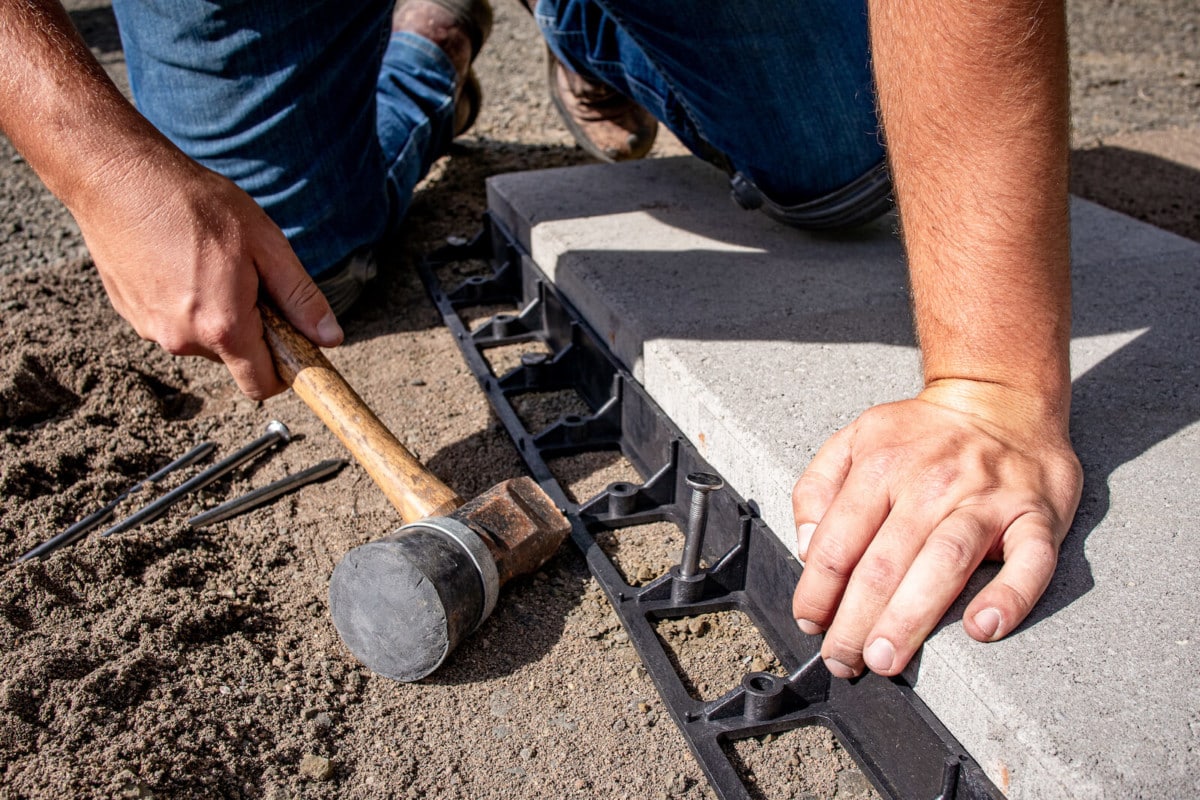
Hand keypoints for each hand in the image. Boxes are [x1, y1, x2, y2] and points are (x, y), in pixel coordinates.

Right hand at [77, 154, 342, 399]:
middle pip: (233, 358)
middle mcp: (184, 339)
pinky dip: (183, 301)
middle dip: (249, 328)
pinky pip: (172, 321)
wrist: (118, 177)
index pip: (262, 386)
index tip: (291, 343)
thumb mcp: (267, 246)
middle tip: (246, 276)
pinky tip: (178, 260)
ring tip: (207, 261)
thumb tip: (330, 338)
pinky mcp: (130, 314)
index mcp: (224, 328)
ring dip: (215, 313)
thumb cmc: (196, 205)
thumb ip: (300, 298)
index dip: (283, 371)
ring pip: (202, 338)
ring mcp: (151, 329)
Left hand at [790, 380, 1081, 677]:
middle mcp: (930, 482)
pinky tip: (985, 628)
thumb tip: (807, 549)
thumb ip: (818, 489)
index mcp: (879, 467)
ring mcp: (985, 498)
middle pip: (884, 562)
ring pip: (944, 563)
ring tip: (886, 658)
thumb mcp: (853, 440)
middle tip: (844, 659)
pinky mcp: (1035, 514)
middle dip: (855, 620)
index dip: (818, 590)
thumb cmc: (921, 435)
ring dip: (910, 617)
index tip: (811, 623)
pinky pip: (1030, 560)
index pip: (838, 542)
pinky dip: (1010, 596)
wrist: (1000, 397)